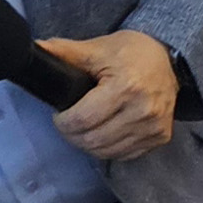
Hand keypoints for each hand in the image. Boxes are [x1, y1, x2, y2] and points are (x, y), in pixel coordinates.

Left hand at [44, 30, 181, 161]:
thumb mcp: (97, 48)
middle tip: (68, 123)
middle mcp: (144, 110)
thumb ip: (65, 52)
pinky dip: (108, 148)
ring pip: (107, 152)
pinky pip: (124, 154)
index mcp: (126, 86)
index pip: (83, 119)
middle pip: (93, 140)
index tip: (59, 114)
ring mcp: (154, 127)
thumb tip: (34, 48)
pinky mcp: (160, 137)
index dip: (63, 122)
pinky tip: (103, 133)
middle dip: (72, 135)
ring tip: (84, 128)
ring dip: (88, 144)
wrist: (169, 59)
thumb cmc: (131, 52)